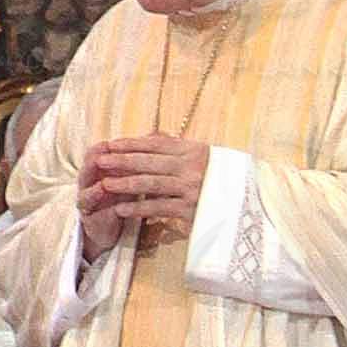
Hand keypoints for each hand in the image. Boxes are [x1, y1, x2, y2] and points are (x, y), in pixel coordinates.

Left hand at [76, 134, 208, 252]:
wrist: (247, 204)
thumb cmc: (219, 177)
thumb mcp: (202, 156)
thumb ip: (175, 146)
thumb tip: (148, 136)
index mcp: (193, 150)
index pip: (155, 144)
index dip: (131, 144)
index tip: (111, 144)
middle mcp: (191, 166)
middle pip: (149, 162)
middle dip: (121, 161)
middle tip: (99, 160)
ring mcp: (191, 188)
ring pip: (150, 184)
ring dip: (125, 184)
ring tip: (105, 184)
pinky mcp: (190, 209)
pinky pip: (158, 207)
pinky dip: (138, 207)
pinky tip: (121, 209)